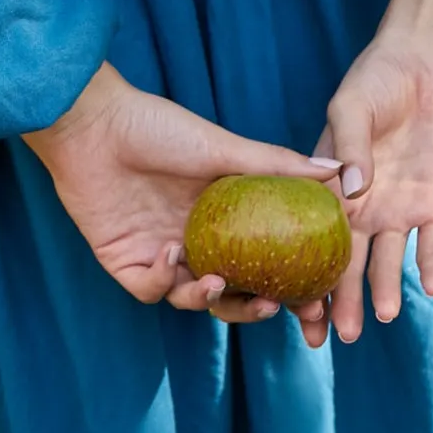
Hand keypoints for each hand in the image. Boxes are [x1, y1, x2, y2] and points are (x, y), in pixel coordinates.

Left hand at [24, 63, 342, 316]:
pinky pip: (149, 290)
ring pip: (192, 299)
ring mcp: (159, 254)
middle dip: (254, 309)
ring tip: (220, 281)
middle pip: (232, 292)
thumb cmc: (158, 128)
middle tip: (275, 308)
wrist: (94, 124)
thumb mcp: (223, 147)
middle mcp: (195, 241)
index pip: (264, 262)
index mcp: (223, 219)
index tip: (319, 299)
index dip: (291, 286)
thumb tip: (338, 170)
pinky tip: (170, 255)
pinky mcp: (124, 261)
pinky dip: (161, 282)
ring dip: (209, 299)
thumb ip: (277, 165)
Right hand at [314, 39, 432, 346]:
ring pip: (387, 261)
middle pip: (346, 263)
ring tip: (379, 318)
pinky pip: (432, 244)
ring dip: (383, 289)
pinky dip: (431, 265)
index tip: (296, 308)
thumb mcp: (352, 107)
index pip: (309, 240)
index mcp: (327, 190)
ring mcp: (398, 210)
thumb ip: (350, 146)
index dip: (303, 274)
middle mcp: (360, 209)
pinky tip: (430, 287)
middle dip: (340, 300)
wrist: (428, 67)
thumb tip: (352, 188)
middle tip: (335, 336)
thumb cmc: (375, 81)